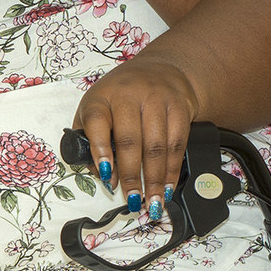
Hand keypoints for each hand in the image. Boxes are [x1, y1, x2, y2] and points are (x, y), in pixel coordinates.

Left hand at [71, 54, 204, 222]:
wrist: (158, 69)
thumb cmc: (120, 96)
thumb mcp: (96, 108)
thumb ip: (90, 140)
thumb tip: (106, 177)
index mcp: (101, 97)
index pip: (97, 121)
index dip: (100, 149)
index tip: (105, 174)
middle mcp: (128, 94)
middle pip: (130, 140)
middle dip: (131, 175)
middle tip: (132, 200)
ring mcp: (156, 99)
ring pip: (156, 145)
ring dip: (155, 178)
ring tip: (152, 201)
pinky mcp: (180, 106)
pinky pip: (177, 143)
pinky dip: (173, 169)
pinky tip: (167, 185)